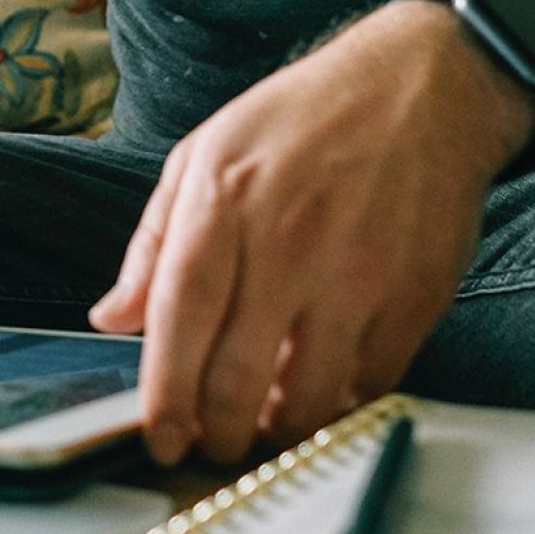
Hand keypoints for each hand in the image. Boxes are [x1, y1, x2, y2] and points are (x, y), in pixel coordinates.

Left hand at [88, 0, 533, 464]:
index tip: (160, 436)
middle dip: (217, 432)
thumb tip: (111, 318)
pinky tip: (320, 393)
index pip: (179, 316)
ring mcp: (355, 272)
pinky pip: (368, 384)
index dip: (164, 392)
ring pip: (307, 397)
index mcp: (223, 197)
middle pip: (237, 374)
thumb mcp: (205, 153)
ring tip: (264, 423)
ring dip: (278, 430)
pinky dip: (339, 407)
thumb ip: (154, 242)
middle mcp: (286, 238)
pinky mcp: (412, 296)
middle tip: (211, 444)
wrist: (423, 89)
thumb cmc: (302, 120)